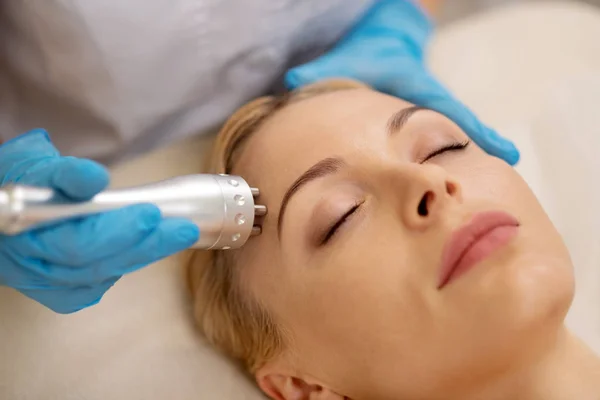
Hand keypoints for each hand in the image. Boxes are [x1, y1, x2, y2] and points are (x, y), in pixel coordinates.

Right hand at [0, 130, 199, 312]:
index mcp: (18, 230)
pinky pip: (99, 283)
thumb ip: (64, 173)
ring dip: (145, 253)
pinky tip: (150, 248)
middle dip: (143, 243)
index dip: (115, 230)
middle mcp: (29, 263)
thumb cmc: (22, 180)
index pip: (72, 240)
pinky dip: (128, 264)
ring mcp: (43, 280)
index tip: (150, 213)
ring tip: (179, 233)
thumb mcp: (33, 162)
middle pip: (93, 262)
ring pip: (102, 274)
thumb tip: (95, 178)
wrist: (7, 207)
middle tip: (182, 227)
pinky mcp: (60, 292)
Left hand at [285, 0, 518, 164]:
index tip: (498, 148)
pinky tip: (467, 171)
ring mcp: (427, 109)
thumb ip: (320, 71)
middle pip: (459, 123)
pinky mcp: (422, 116)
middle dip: (482, 142)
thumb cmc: (366, 51)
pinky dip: (456, 148)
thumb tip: (294, 80)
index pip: (447, 110)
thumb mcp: (345, 61)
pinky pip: (440, 135)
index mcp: (416, 89)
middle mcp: (428, 101)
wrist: (381, 39)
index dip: (471, 129)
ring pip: (452, 133)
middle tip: (508, 164)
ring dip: (471, 150)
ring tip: (498, 174)